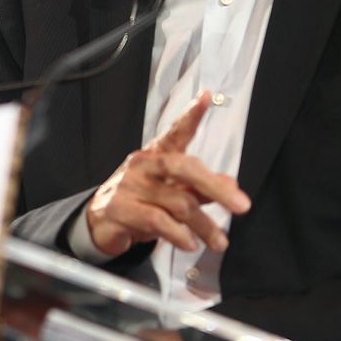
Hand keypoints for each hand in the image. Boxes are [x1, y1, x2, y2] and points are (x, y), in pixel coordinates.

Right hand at [82, 90, 250, 256]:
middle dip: (216, 188)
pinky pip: (157, 221)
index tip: (206, 97)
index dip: (191, 114)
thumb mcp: (172, 193)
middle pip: (185, 168)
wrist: (99, 222)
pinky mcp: (119, 208)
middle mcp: (143, 164)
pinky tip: (189, 243)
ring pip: (178, 203)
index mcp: (157, 154)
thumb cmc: (140, 201)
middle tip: (241, 206)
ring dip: (204, 226)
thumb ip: (200, 188)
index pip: (176, 131)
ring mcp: (129, 185)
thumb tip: (230, 185)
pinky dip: (179, 234)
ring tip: (219, 241)